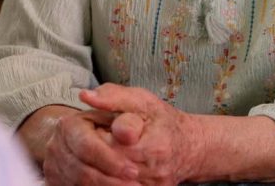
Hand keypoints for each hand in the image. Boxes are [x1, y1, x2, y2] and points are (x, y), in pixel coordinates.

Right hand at [42, 107, 141, 185]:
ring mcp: (54, 166)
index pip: (87, 147)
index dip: (111, 161)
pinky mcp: (56, 181)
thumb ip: (113, 99)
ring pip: (77, 184)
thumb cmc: (115, 117)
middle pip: (81, 171)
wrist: (96, 131)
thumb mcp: (124, 103)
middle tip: (135, 185)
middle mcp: (56, 146)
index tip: (134, 171)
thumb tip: (89, 97)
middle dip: (110, 181)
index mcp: (69, 125)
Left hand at [80, 84, 201, 185]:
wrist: (189, 147)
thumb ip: (114, 96)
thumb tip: (85, 96)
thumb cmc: (163, 120)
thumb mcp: (142, 100)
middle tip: (100, 140)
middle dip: (99, 153)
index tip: (101, 128)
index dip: (100, 136)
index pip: (112, 147)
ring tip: (105, 151)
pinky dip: (110, 178)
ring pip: (112, 182)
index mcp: (154, 146)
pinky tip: (110, 166)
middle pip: (110, 167)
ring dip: (102, 168)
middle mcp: (155, 171)